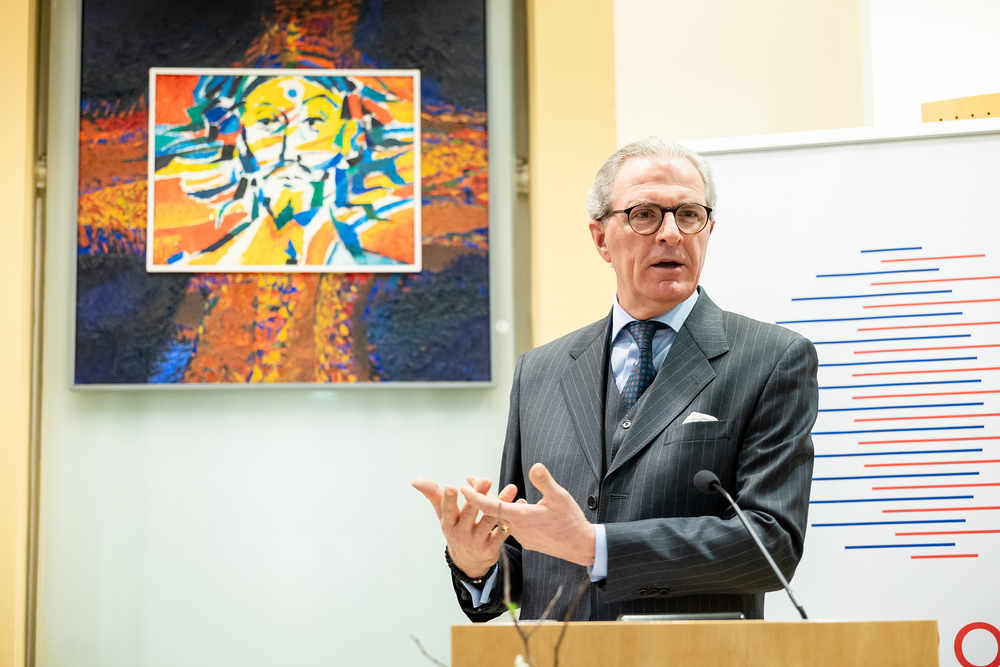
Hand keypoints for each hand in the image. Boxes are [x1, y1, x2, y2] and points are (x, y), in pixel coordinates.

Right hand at [412, 475, 518, 577]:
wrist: (469, 563)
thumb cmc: (456, 530)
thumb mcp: (444, 516)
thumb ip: (433, 495)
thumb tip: (415, 480)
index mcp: (449, 524)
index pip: (448, 510)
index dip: (450, 500)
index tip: (453, 487)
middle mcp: (462, 533)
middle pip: (471, 513)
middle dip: (478, 496)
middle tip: (486, 481)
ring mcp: (478, 541)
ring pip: (490, 520)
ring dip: (501, 503)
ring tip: (510, 489)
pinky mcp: (493, 547)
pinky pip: (504, 530)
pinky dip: (513, 517)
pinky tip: (520, 504)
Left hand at [460, 463, 595, 567]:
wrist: (581, 547)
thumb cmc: (571, 522)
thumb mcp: (560, 497)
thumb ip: (544, 481)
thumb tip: (534, 466)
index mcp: (522, 517)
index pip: (492, 506)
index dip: (475, 497)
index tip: (462, 488)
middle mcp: (518, 528)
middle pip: (494, 510)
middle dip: (482, 495)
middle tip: (470, 482)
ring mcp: (523, 536)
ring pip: (505, 518)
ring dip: (498, 505)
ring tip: (495, 491)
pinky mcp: (529, 540)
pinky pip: (514, 525)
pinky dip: (511, 514)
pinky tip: (519, 505)